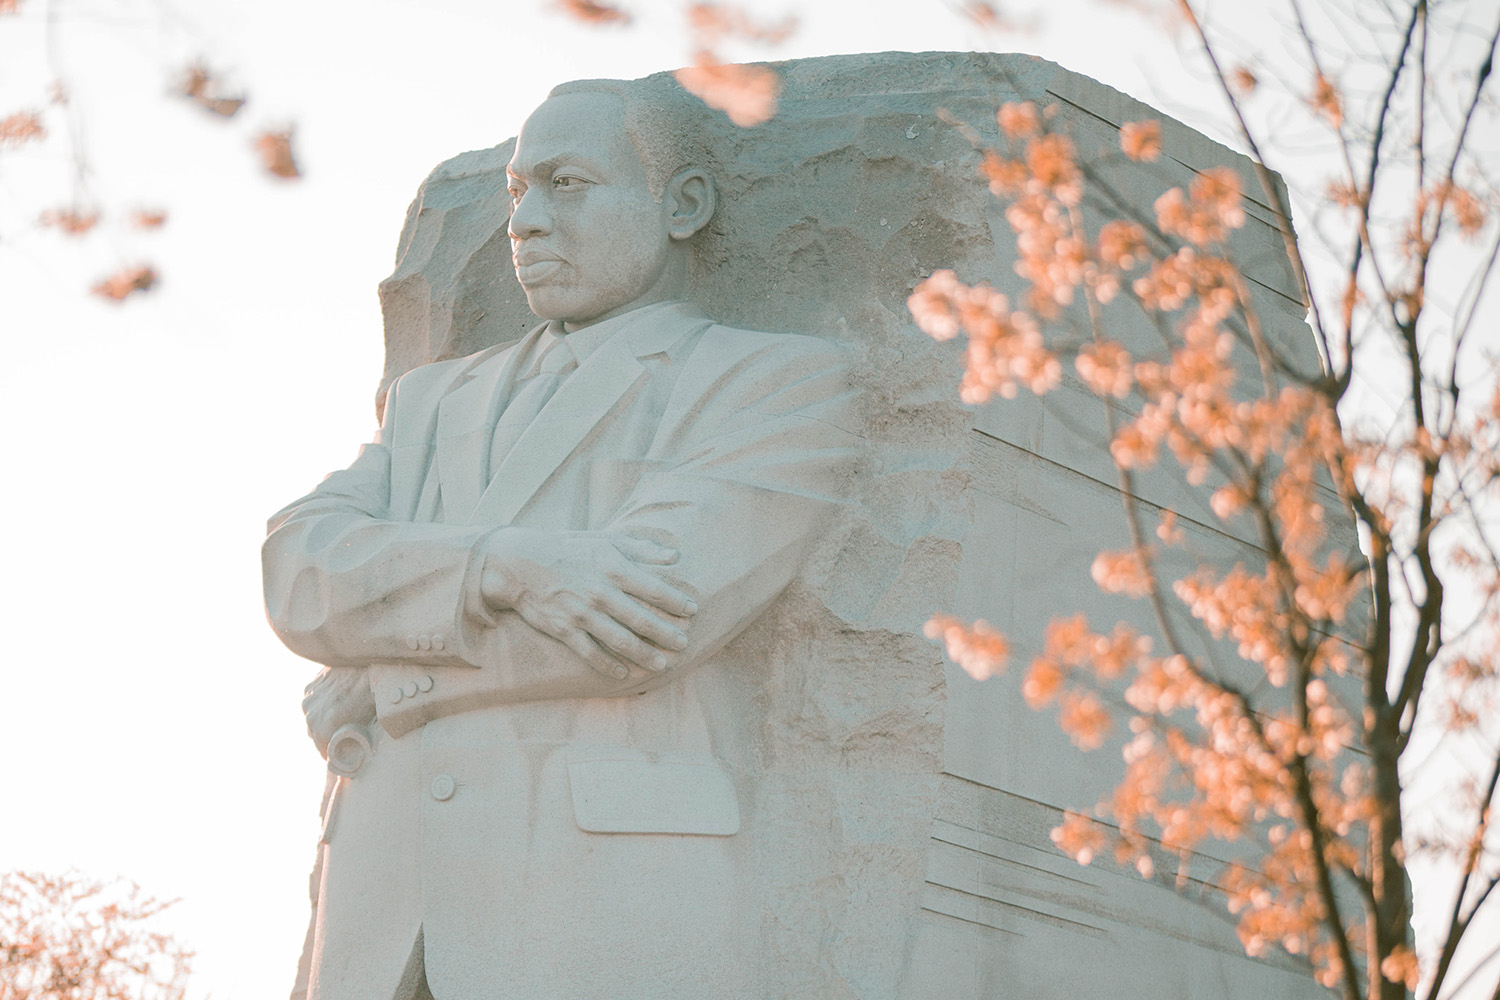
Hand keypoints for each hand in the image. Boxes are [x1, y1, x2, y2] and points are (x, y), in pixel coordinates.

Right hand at [302, 666, 376, 758]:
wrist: (370, 663)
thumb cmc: (373, 696)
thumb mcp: (369, 725)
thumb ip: (355, 742)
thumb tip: (358, 754)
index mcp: (324, 731)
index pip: (324, 752)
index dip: (335, 753)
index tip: (343, 750)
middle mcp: (311, 717)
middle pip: (316, 736)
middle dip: (328, 737)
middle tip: (345, 731)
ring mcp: (309, 701)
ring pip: (312, 718)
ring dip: (323, 718)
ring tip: (342, 713)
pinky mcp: (309, 687)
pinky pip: (313, 702)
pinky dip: (322, 704)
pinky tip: (337, 699)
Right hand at [480, 528, 697, 678]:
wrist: (520, 563)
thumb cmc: (568, 549)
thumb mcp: (605, 540)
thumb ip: (641, 549)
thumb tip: (675, 555)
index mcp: (613, 568)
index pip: (654, 588)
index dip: (676, 602)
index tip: (693, 611)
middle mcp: (600, 592)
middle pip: (641, 619)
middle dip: (666, 634)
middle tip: (684, 644)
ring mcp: (581, 613)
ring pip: (620, 640)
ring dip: (644, 654)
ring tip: (663, 664)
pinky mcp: (564, 629)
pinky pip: (590, 652)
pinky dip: (608, 665)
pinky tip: (624, 673)